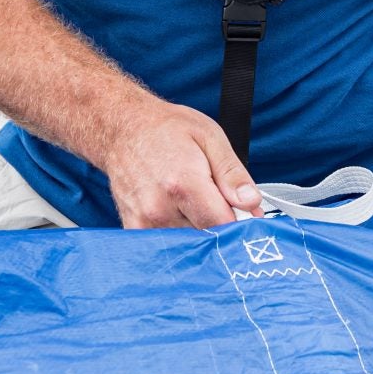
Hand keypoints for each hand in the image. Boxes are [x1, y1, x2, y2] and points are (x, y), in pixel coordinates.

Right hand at [102, 102, 262, 228]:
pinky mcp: (133, 229)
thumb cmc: (165, 129)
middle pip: (206, 237)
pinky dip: (179, 235)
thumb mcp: (209, 137)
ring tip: (193, 201)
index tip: (243, 214)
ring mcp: (143, 222)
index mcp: (183, 183)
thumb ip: (232, 174)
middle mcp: (160, 208)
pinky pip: (168, 244)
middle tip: (216, 200)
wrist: (121, 129)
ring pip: (188, 244)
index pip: (222, 224)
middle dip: (218, 224)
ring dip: (198, 229)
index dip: (239, 222)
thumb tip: (251, 204)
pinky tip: (178, 211)